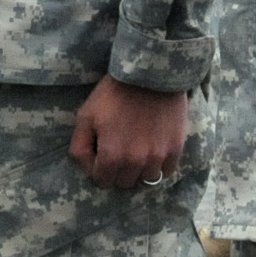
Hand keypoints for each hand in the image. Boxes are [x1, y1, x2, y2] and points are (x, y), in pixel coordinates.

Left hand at [68, 76, 188, 189]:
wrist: (150, 73)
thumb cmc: (113, 93)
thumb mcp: (85, 116)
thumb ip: (79, 148)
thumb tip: (88, 170)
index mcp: (111, 156)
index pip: (103, 182)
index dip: (99, 168)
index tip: (102, 154)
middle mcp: (136, 163)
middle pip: (125, 183)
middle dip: (118, 171)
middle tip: (119, 151)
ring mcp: (158, 157)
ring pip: (146, 180)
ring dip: (139, 171)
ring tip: (137, 151)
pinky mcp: (176, 149)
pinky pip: (167, 172)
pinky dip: (159, 166)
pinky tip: (153, 150)